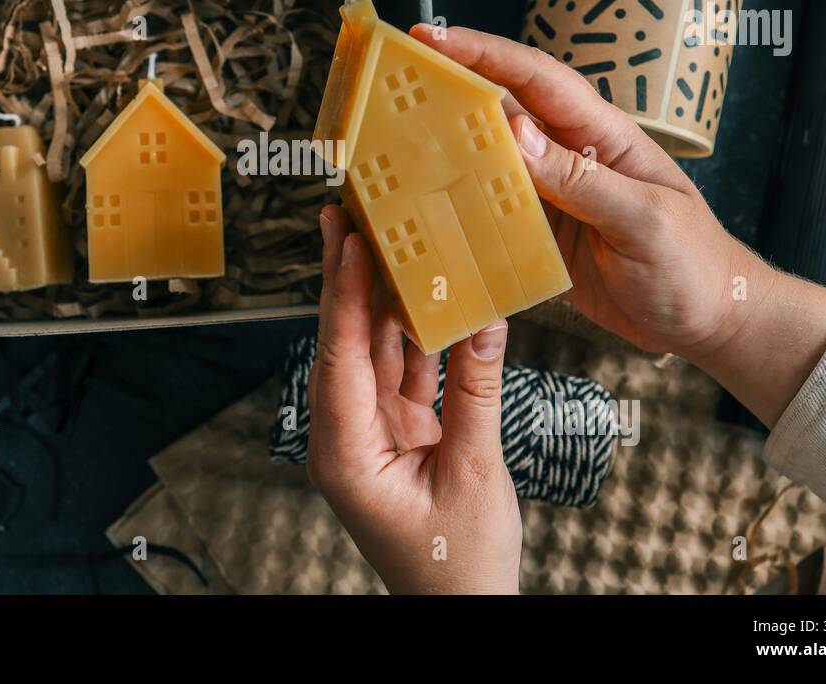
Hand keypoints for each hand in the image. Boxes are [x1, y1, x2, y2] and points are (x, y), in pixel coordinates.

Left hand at [307, 205, 520, 593]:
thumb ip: (476, 393)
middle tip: (342, 217)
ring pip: (374, 348)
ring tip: (382, 235)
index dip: (345, 296)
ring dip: (380, 295)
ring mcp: (372, 430)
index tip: (348, 243)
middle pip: (345, 342)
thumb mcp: (474, 475)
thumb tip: (485, 321)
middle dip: (345, 278)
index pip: (340, 358)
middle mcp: (347, 434)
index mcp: (345, 452)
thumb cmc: (457, 564)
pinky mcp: (398, 429)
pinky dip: (417, 332)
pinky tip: (424, 289)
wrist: (462, 609)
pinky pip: (404, 369)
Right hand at [408, 24, 825, 426]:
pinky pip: (491, 213)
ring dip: (445, 148)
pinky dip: (458, 207)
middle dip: (450, 88)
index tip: (433, 38)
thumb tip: (514, 131)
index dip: (485, 54)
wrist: (707, 323)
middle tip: (394, 80)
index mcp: (601, 136)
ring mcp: (553, 197)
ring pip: (488, 160)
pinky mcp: (541, 236)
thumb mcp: (644, 220)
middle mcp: (570, 158)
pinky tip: (424, 210)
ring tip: (391, 139)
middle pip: (501, 111)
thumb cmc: (693, 265)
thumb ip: (582, 179)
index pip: (537, 80)